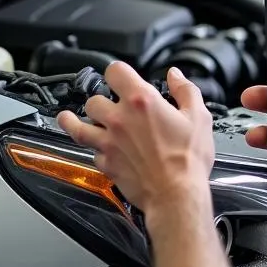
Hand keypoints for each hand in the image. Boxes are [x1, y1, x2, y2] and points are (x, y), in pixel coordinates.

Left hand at [57, 62, 214, 224]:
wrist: (176, 195)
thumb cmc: (188, 159)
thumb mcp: (198, 116)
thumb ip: (185, 90)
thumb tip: (175, 76)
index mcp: (141, 101)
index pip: (115, 71)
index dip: (117, 71)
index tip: (120, 76)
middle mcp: (119, 119)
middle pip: (94, 99)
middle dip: (102, 100)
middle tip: (109, 104)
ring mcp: (109, 142)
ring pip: (78, 126)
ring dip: (73, 121)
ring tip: (68, 117)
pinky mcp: (106, 164)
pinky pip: (92, 152)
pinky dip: (93, 149)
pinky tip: (95, 148)